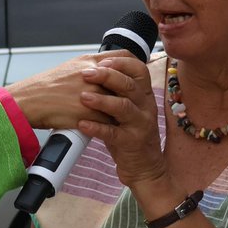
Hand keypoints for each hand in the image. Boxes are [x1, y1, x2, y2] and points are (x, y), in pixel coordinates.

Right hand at [5, 52, 127, 130]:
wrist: (29, 101)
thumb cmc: (46, 86)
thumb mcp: (70, 68)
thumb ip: (90, 67)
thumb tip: (106, 69)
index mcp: (90, 61)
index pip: (125, 58)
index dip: (134, 67)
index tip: (136, 76)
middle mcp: (94, 75)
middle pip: (126, 82)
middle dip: (131, 91)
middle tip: (133, 99)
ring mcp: (92, 95)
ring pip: (120, 103)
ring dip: (120, 110)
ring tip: (118, 115)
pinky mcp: (88, 115)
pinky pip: (108, 122)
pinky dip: (108, 126)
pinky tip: (106, 127)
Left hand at [76, 55, 168, 187]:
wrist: (143, 166)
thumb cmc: (129, 133)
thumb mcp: (126, 108)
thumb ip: (115, 90)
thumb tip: (92, 68)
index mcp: (144, 94)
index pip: (139, 69)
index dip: (120, 62)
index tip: (100, 61)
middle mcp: (146, 107)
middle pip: (129, 84)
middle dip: (106, 76)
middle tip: (86, 74)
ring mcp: (140, 125)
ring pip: (123, 107)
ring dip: (101, 100)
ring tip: (83, 97)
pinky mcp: (131, 143)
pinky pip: (113, 133)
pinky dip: (96, 127)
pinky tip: (82, 124)